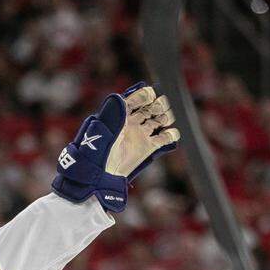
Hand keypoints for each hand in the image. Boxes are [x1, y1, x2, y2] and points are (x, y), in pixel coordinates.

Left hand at [51, 82, 179, 211]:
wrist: (101, 175)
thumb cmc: (98, 152)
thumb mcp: (103, 130)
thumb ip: (112, 114)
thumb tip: (120, 97)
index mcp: (120, 116)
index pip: (136, 99)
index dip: (144, 95)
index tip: (150, 94)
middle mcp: (132, 123)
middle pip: (150, 107)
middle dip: (157, 104)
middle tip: (158, 108)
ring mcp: (141, 135)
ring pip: (159, 119)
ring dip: (166, 116)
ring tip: (163, 120)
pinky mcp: (148, 148)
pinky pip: (164, 138)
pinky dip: (171, 134)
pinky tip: (170, 134)